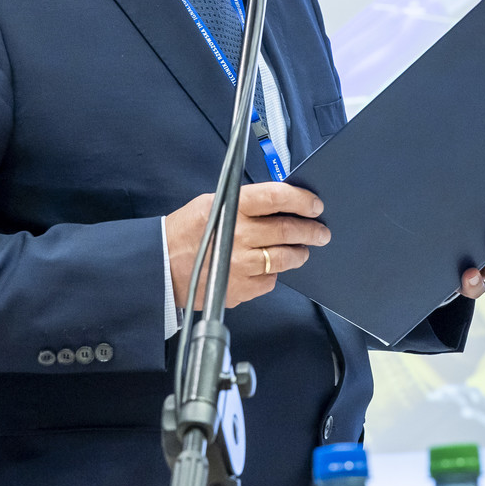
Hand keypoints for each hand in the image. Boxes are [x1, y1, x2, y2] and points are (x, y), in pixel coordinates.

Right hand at [164, 182, 329, 309]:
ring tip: (302, 251)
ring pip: (285, 258)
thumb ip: (247, 203)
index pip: (276, 197)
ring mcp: (239, 264)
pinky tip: (268, 267)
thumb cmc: (190, 231)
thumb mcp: (213, 203)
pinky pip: (270, 280)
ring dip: (299, 254)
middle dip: (311, 231)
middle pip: (287, 230)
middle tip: (321, 232)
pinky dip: (274, 273)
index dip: (301, 200)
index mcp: (231, 207)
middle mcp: (237, 235)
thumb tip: (284, 204)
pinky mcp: (240, 288)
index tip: (315, 205)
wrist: (162, 265)